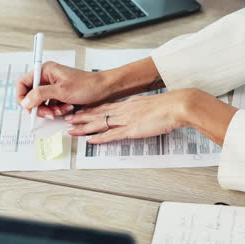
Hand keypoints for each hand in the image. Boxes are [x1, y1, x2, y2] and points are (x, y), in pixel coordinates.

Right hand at [16, 62, 109, 117]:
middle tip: (49, 113)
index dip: (23, 96)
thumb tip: (25, 101)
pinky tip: (67, 108)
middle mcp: (47, 78)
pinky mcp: (60, 95)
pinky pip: (51, 106)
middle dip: (39, 107)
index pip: (22, 83)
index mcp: (45, 71)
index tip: (28, 107)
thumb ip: (40, 95)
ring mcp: (53, 87)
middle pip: (31, 96)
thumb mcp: (61, 91)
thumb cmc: (88, 85)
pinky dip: (57, 110)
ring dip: (50, 110)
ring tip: (62, 109)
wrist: (104, 90)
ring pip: (41, 103)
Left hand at [64, 89, 194, 143]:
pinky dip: (100, 138)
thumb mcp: (152, 105)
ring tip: (71, 130)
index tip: (81, 111)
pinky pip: (112, 135)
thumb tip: (139, 114)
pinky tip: (90, 140)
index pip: (105, 107)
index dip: (91, 110)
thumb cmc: (169, 106)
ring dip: (84, 127)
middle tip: (68, 120)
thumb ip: (142, 110)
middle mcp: (124, 110)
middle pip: (98, 114)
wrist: (176, 106)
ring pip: (100, 123)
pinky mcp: (132, 129)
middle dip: (81, 117)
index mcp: (129, 103)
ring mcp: (127, 119)